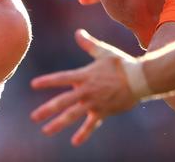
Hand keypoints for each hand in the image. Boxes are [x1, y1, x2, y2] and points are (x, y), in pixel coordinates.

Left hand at [30, 29, 137, 145]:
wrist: (140, 79)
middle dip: (47, 109)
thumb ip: (88, 44)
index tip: (33, 84)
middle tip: (33, 117)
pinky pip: (91, 125)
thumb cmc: (121, 64)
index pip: (61, 78)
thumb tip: (78, 32)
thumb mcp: (103, 51)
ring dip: (59, 124)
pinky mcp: (103, 112)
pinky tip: (75, 142)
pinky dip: (83, 133)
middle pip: (63, 101)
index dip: (47, 81)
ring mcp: (94, 103)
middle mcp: (86, 91)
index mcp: (84, 76)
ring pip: (73, 115)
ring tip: (46, 131)